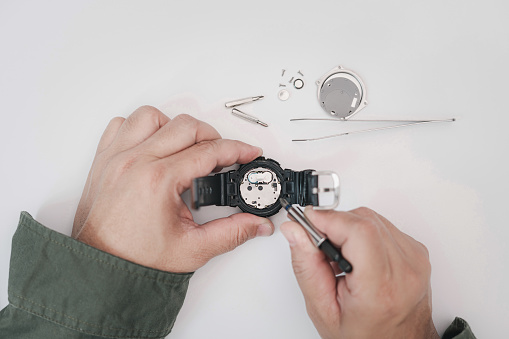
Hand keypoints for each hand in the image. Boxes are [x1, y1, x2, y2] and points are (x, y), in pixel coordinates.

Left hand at [72, 106, 273, 271]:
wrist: (100, 271)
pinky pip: (121, 124)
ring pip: (152, 116)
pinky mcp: (104, 161)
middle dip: (212, 137)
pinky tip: (153, 144)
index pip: (208, 152)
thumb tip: (256, 223)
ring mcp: (116, 158)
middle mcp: (134, 162)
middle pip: (185, 126)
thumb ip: (232, 233)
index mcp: (157, 181)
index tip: (247, 153)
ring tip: (186, 147)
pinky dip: (141, 127)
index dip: (236, 150)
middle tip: (222, 156)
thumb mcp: (193, 249)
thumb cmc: (135, 260)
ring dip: (175, 126)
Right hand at [280, 207, 438, 338]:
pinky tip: (357, 255)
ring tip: (341, 257)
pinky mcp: (417, 252)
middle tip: (320, 246)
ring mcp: (415, 259)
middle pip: (363, 221)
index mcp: (381, 288)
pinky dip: (364, 233)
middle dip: (334, 224)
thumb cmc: (364, 335)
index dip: (328, 219)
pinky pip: (383, 225)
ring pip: (372, 218)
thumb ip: (306, 267)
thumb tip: (295, 231)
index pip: (358, 232)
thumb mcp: (323, 309)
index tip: (307, 220)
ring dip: (348, 229)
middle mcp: (405, 270)